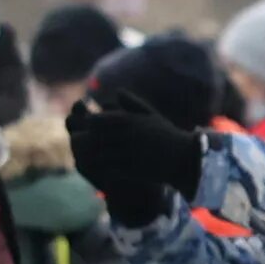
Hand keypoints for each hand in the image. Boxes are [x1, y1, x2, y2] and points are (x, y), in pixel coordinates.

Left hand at [66, 91, 203, 217]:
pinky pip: (108, 170)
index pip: (97, 120)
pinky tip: (101, 170)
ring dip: (91, 157)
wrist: (184, 159)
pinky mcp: (132, 171)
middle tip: (80, 143)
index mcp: (129, 121)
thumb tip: (116, 92)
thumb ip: (133, 102)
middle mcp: (126, 136)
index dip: (90, 124)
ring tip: (87, 157)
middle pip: (93, 138)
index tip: (89, 126)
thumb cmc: (167, 135)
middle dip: (85, 141)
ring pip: (98, 155)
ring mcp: (128, 154)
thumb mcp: (151, 115)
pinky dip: (101, 170)